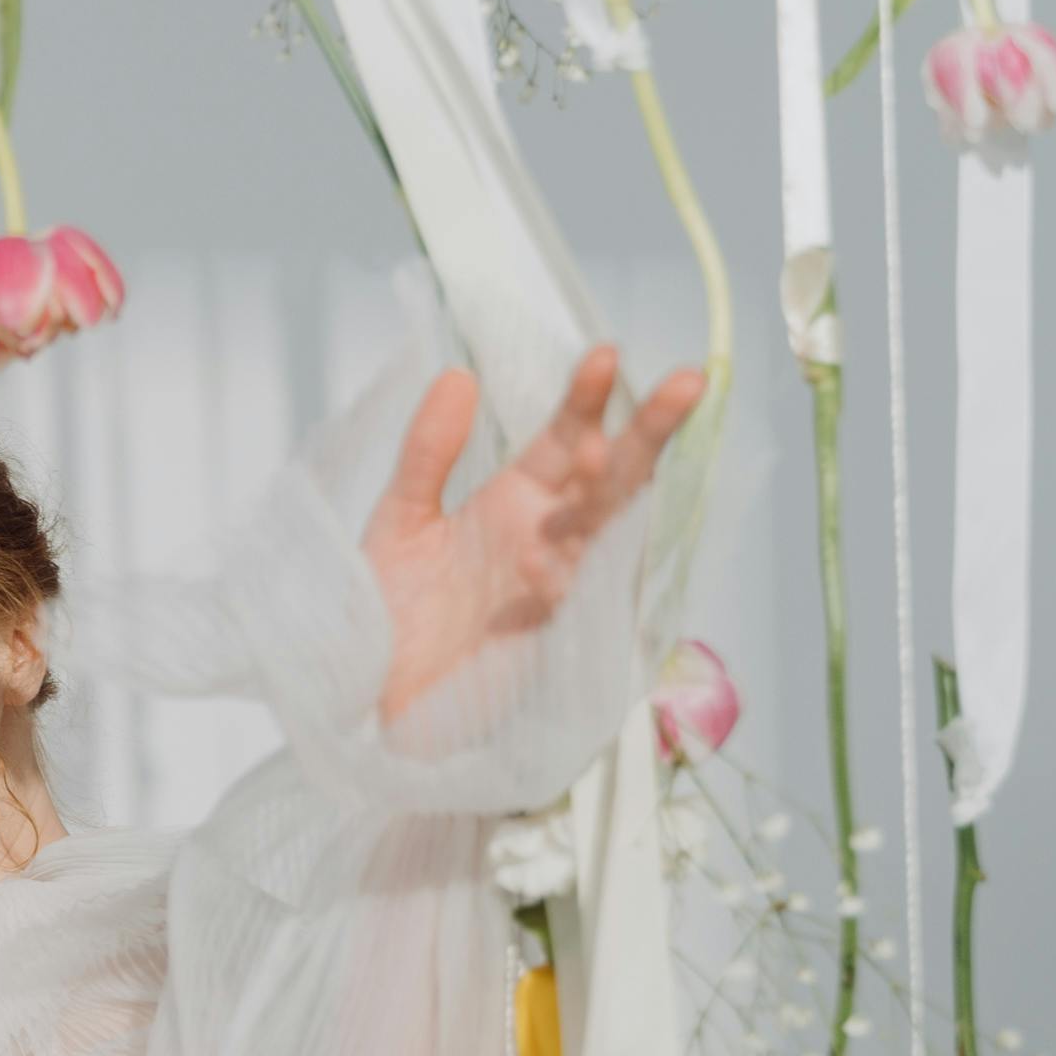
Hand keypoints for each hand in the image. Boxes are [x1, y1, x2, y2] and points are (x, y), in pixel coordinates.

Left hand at [360, 343, 705, 721]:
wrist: (369, 700)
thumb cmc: (387, 613)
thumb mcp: (400, 520)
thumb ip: (427, 454)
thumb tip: (456, 375)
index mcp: (515, 502)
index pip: (565, 440)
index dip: (586, 401)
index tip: (605, 355)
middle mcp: (547, 537)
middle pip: (610, 476)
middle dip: (646, 432)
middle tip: (687, 382)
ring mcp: (556, 586)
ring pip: (605, 529)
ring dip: (613, 494)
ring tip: (606, 454)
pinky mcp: (549, 637)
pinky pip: (571, 596)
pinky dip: (562, 571)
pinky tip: (551, 550)